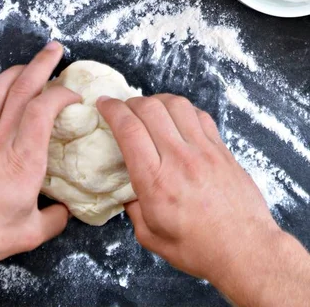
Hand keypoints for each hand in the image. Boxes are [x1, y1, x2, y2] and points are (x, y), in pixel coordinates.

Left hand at [0, 41, 78, 301]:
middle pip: (23, 87)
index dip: (62, 94)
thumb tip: (64, 210)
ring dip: (18, 69)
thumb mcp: (27, 234)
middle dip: (42, 63)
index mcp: (24, 158)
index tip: (74, 96)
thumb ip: (52, 220)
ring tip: (30, 63)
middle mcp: (1, 138)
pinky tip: (0, 88)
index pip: (44, 108)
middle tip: (55, 49)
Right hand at [97, 94, 305, 305]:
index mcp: (155, 181)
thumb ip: (133, 208)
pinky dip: (183, 110)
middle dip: (130, 102)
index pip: (129, 129)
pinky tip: (177, 119)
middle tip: (124, 109)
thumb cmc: (198, 248)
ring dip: (157, 101)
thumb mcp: (150, 236)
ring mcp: (204, 150)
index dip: (112, 109)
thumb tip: (125, 188)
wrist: (246, 250)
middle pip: (150, 108)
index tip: (103, 104)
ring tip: (150, 109)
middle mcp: (179, 158)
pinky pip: (199, 115)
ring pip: (176, 104)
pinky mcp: (221, 149)